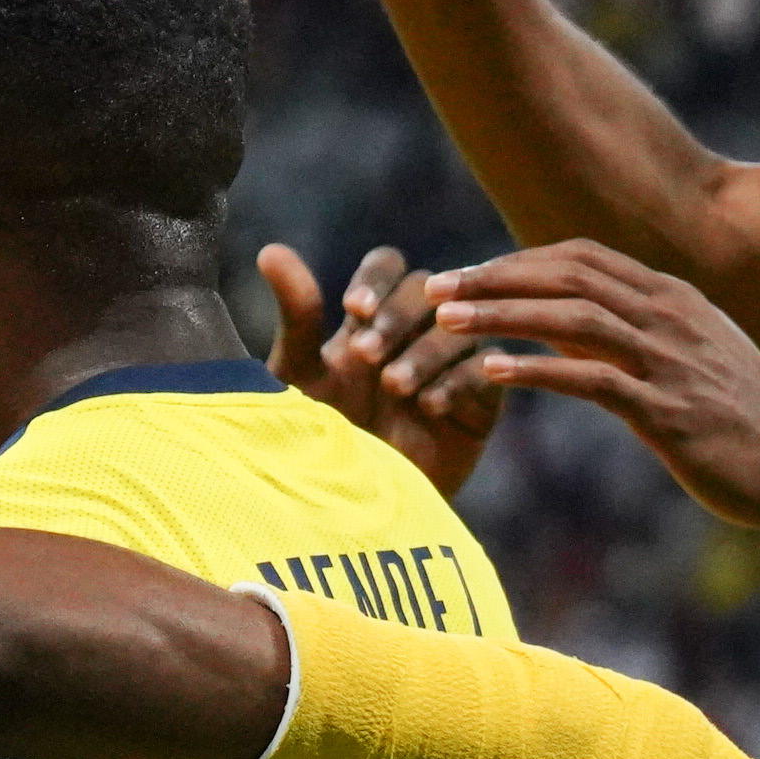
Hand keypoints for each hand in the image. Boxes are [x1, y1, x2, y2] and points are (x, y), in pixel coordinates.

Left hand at [258, 240, 517, 494]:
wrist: (348, 509)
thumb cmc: (315, 440)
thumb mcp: (299, 377)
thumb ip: (296, 315)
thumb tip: (271, 249)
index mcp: (370, 320)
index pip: (389, 266)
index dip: (377, 278)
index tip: (354, 308)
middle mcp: (414, 334)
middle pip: (428, 289)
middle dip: (399, 316)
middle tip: (366, 355)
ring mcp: (450, 365)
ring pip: (460, 326)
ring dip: (426, 351)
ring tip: (395, 388)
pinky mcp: (480, 402)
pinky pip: (488, 370)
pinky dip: (460, 381)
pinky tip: (430, 407)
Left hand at [423, 240, 759, 528]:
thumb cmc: (738, 418)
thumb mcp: (688, 358)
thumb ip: (632, 334)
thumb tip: (564, 326)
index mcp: (672, 299)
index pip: (582, 259)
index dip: (517, 261)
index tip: (467, 274)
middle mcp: (670, 317)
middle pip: (567, 277)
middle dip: (494, 278)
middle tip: (435, 288)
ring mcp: (670, 361)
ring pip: (571, 319)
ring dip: (503, 315)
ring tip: (447, 322)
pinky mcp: (666, 411)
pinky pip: (590, 381)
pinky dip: (535, 372)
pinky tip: (490, 373)